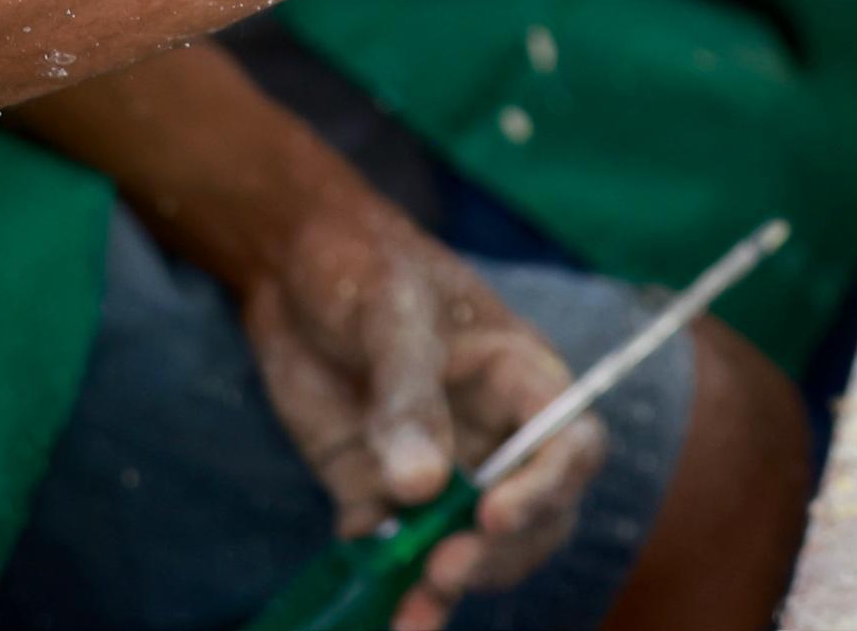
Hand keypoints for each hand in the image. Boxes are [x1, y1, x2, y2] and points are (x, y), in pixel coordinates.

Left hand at [237, 190, 603, 629]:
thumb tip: (423, 488)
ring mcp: (437, 473)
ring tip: (408, 618)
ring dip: (444, 588)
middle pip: (531, 518)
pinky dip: (384, 584)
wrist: (287, 265)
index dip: (547, 488)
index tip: (494, 516)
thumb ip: (407, 395)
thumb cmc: (363, 262)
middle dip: (497, 555)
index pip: (569, 445)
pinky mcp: (380, 497)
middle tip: (444, 571)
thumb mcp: (389, 311)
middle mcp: (492, 437)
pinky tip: (365, 600)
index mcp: (521, 379)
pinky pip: (394, 555)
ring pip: (467, 550)